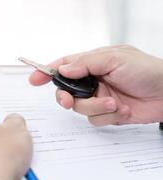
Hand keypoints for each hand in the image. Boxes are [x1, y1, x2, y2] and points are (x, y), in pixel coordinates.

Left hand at [0, 114, 32, 179]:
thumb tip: (14, 120)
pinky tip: (12, 172)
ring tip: (18, 158)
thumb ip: (16, 119)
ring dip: (6, 156)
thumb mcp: (17, 128)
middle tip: (18, 140)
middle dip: (5, 139)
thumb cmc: (2, 155)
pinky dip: (3, 170)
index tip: (12, 124)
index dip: (2, 120)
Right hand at [29, 45, 162, 125]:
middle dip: (66, 98)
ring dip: (96, 107)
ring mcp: (99, 98)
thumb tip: (63, 69)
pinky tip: (124, 109)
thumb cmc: (146, 70)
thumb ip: (86, 64)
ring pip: (81, 108)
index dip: (47, 72)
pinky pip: (95, 119)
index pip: (64, 66)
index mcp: (93, 64)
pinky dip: (109, 117)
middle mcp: (93, 81)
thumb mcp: (115, 59)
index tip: (34, 79)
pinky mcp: (107, 113)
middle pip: (66, 91)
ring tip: (115, 103)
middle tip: (69, 101)